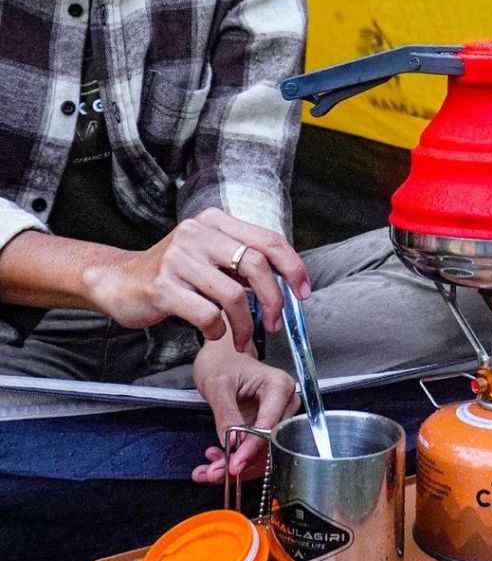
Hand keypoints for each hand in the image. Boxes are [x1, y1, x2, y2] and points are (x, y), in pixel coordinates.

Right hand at [87, 208, 309, 351]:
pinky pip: (208, 315)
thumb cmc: (173, 274)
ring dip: (245, 325)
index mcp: (215, 222)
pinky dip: (217, 331)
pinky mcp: (163, 286)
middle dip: (274, 301)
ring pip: (234, 296)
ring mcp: (178, 259)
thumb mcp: (210, 256)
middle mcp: (197, 233)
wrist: (118, 282)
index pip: (268, 240)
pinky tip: (212, 333)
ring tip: (241, 338)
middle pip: (257, 265)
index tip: (303, 292)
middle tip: (272, 324)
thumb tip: (285, 284)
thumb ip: (243, 263)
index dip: (293, 268)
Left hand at [191, 336, 299, 483]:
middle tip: (212, 474)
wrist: (222, 356)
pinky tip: (214, 461)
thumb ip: (226, 414)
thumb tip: (231, 445)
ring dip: (235, 464)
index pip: (269, 426)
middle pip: (268, 443)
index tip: (232, 466)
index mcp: (279, 387)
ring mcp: (278, 417)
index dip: (250, 448)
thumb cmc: (221, 361)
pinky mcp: (267, 426)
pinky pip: (254, 448)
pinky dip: (235, 458)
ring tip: (208, 472)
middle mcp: (286, 404)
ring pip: (261, 451)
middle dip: (240, 461)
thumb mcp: (217, 384)